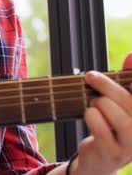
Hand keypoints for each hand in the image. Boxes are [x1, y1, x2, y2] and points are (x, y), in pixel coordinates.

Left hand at [69, 53, 131, 174]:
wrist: (98, 159)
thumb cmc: (110, 124)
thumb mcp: (119, 102)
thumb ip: (127, 80)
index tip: (129, 59)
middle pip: (129, 102)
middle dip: (106, 85)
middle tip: (91, 77)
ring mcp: (131, 145)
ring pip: (117, 116)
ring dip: (99, 103)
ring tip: (93, 103)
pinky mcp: (112, 153)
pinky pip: (101, 128)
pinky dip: (91, 116)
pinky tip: (90, 114)